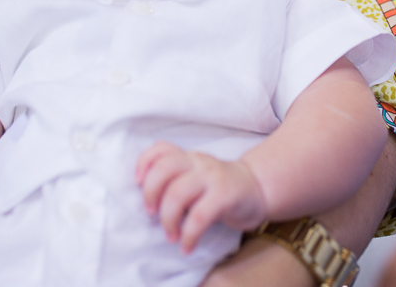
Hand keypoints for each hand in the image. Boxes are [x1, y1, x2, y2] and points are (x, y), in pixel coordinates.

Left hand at [136, 141, 267, 252]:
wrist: (258, 189)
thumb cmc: (219, 188)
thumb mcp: (197, 176)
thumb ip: (176, 178)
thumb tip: (148, 200)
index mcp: (189, 157)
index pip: (161, 149)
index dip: (143, 163)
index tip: (137, 183)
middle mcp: (198, 162)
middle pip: (163, 170)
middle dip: (150, 194)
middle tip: (151, 214)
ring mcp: (212, 177)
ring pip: (177, 193)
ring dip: (168, 220)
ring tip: (171, 235)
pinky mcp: (225, 195)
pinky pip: (199, 216)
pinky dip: (188, 235)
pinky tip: (187, 245)